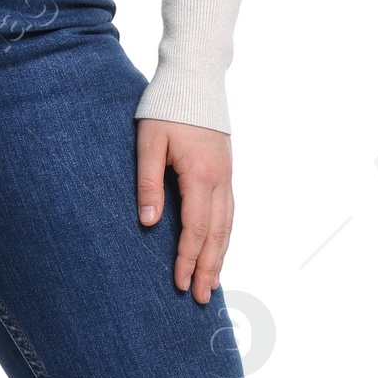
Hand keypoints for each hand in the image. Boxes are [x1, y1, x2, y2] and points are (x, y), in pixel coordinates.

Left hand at [136, 118, 231, 304]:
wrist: (195, 79)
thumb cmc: (166, 108)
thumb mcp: (148, 143)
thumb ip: (148, 182)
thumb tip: (149, 222)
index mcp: (200, 175)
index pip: (196, 228)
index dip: (187, 258)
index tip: (178, 283)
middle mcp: (220, 179)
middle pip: (217, 234)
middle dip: (208, 268)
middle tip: (200, 299)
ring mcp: (227, 175)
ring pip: (227, 225)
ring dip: (220, 256)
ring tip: (213, 284)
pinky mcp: (226, 170)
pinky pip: (229, 211)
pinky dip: (225, 235)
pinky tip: (219, 248)